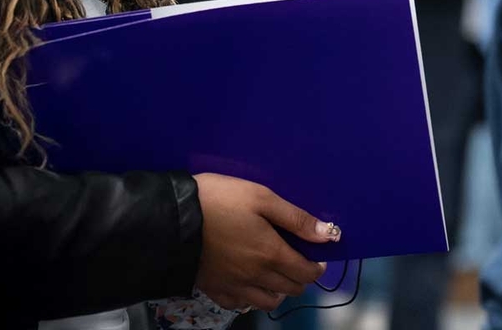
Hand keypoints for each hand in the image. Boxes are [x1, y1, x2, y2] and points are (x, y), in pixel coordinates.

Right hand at [192, 174, 338, 312]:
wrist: (173, 218)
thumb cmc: (220, 201)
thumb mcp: (261, 197)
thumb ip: (296, 219)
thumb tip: (328, 234)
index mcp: (272, 254)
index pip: (306, 273)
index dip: (317, 267)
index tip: (317, 257)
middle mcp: (256, 277)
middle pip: (291, 289)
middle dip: (301, 277)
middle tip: (298, 261)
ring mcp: (234, 286)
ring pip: (268, 301)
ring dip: (279, 290)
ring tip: (275, 273)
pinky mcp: (214, 289)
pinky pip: (239, 304)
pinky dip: (250, 298)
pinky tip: (248, 283)